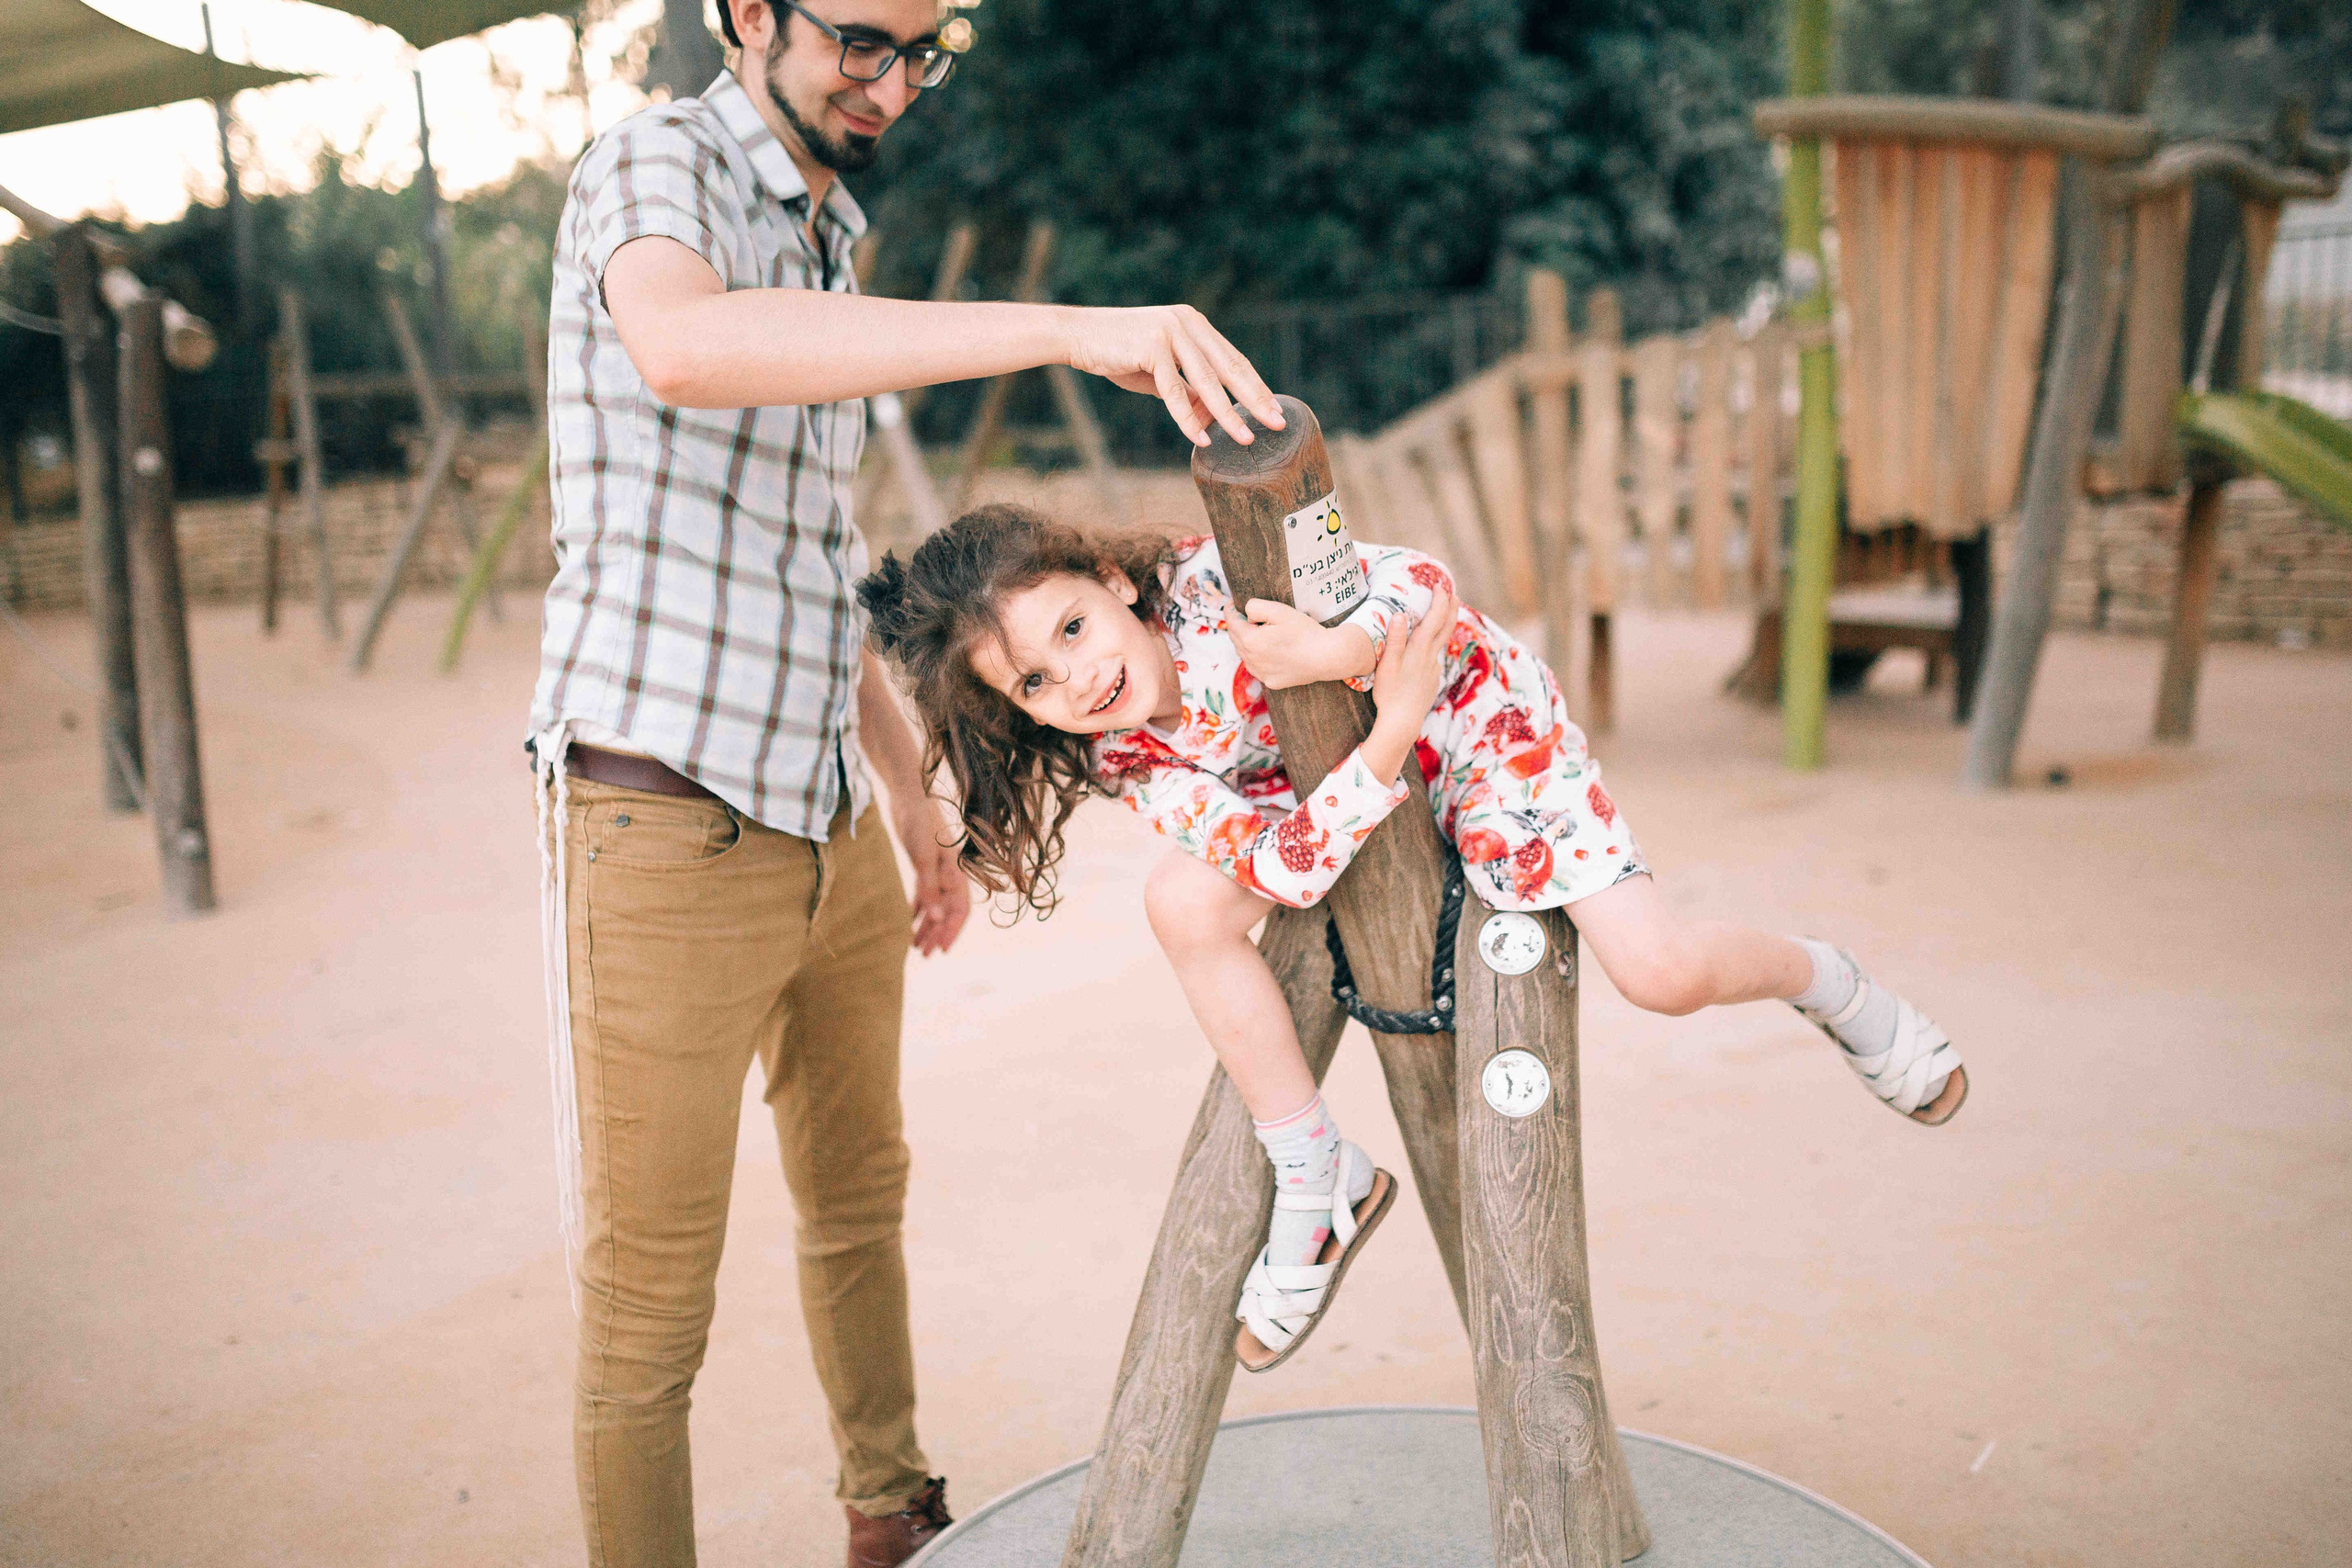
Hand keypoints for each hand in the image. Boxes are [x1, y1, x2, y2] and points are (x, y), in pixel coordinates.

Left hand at [893, 795, 971, 956]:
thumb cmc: (920, 823)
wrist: (909, 796)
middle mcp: (950, 874)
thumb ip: (929, 888)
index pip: (960, 910)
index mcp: (956, 873)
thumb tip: (936, 919)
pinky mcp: (923, 865)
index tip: (941, 950)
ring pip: (935, 905)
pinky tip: (908, 922)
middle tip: (924, 955)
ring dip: (927, 925)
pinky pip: (924, 894)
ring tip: (914, 946)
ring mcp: (937, 870)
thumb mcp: (923, 858)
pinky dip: (918, 909)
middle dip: (937, 934)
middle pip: (948, 911)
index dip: (952, 931)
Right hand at [1064, 304, 1284, 447]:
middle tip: (1277, 423)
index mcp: (1194, 325)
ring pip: (1207, 380)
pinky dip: (1188, 417)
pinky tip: (1201, 437)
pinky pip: (1174, 389)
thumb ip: (1186, 391)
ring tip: (1245, 438)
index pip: (1233, 359)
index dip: (1255, 386)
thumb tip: (1212, 419)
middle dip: (1255, 399)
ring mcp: (1170, 331)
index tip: (1274, 409)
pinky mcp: (1151, 345)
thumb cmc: (1116, 354)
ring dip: (1228, 413)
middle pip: (1230, 368)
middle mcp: (1187, 323)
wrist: (1076, 335)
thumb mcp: (1158, 374)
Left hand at [1224, 599, 1372, 689]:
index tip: (1231, 604)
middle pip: (1236, 639)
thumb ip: (1255, 607)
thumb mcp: (1279, 610)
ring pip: (1245, 655)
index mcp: (1250, 641)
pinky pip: (1257, 668)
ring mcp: (1261, 673)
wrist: (1326, 656)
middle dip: (1238, 626)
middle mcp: (1252, 660)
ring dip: (1246, 643)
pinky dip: (1257, 658)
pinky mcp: (1272, 682)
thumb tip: (1246, 614)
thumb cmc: (1305, 632)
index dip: (1230, 610)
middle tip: (1244, 616)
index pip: (1232, 622)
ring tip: (1258, 632)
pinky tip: (1269, 651)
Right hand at [1371, 581, 1454, 729]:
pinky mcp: (1431, 681)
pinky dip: (1434, 647)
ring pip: (1441, 643)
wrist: (1402, 722)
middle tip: (1452, 593)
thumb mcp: (1387, 665)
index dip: (1439, 600)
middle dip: (1450, 608)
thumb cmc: (1390, 694)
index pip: (1434, 618)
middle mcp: (1430, 657)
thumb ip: (1395, 639)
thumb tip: (1401, 613)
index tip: (1440, 585)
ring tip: (1441, 618)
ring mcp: (1433, 670)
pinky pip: (1434, 658)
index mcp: (1420, 649)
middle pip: (1446, 628)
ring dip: (1444, 626)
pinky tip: (1425, 651)